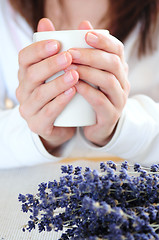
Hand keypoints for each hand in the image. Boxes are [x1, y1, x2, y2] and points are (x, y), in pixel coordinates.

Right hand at [16, 18, 78, 153]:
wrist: (62, 123)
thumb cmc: (60, 93)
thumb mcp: (56, 71)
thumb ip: (52, 49)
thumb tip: (46, 22)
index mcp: (26, 75)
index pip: (24, 58)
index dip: (38, 49)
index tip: (57, 43)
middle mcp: (23, 91)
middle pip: (31, 75)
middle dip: (50, 64)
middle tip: (69, 57)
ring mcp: (29, 109)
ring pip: (39, 94)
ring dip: (57, 83)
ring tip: (75, 74)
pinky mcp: (37, 124)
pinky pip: (47, 113)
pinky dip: (60, 102)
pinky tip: (73, 92)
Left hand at [67, 22, 129, 146]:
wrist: (95, 126)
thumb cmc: (90, 95)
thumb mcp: (91, 73)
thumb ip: (87, 51)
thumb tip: (83, 24)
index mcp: (118, 70)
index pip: (117, 50)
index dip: (104, 40)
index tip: (86, 34)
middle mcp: (122, 83)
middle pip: (113, 63)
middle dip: (91, 55)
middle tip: (70, 52)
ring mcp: (118, 100)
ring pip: (108, 80)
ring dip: (88, 72)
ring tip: (69, 67)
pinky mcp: (110, 115)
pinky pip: (100, 101)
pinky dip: (87, 91)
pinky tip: (74, 86)